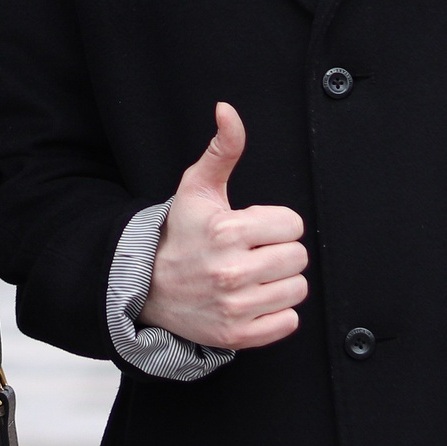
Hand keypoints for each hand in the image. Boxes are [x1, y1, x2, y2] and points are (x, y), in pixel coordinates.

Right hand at [141, 103, 307, 348]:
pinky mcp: (237, 335)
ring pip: (297, 289)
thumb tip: (228, 110)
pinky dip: (276, 312)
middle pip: (298, 257)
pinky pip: (288, 322)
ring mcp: (234, 306)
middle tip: (252, 253)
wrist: (147, 286)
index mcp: (226, 230)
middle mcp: (230, 271)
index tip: (253, 229)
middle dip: (279, 251)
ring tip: (253, 276)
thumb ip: (222, 149)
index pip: (292, 224)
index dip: (275, 223)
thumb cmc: (180, 234)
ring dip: (280, 282)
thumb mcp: (197, 188)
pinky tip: (253, 300)